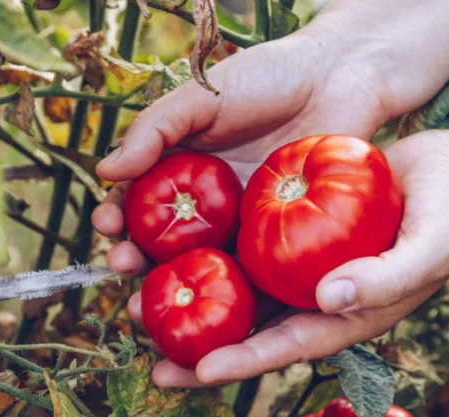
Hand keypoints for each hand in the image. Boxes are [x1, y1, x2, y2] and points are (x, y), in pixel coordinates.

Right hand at [92, 26, 392, 276]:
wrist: (342, 80)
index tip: (106, 225)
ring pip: (199, 266)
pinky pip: (250, 274)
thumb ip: (155, 129)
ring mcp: (241, 227)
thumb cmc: (269, 78)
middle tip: (122, 270)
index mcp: (180, 170)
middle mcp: (205, 205)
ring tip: (150, 303)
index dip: (117, 216)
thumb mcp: (204, 95)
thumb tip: (105, 171)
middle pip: (160, 243)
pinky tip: (213, 307)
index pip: (137, 201)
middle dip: (135, 262)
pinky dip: (229, 295)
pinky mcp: (278, 243)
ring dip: (172, 288)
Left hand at [136, 128, 448, 386]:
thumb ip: (386, 279)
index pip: (287, 347)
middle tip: (151, 367)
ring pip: (239, 296)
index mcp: (345, 318)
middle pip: (251, 335)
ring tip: (142, 311)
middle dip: (203, 355)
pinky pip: (245, 248)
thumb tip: (330, 299)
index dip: (244, 362)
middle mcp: (315, 301)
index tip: (200, 372)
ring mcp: (301, 269)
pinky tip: (169, 251)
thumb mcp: (429, 248)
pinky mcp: (292, 234)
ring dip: (192, 306)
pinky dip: (210, 255)